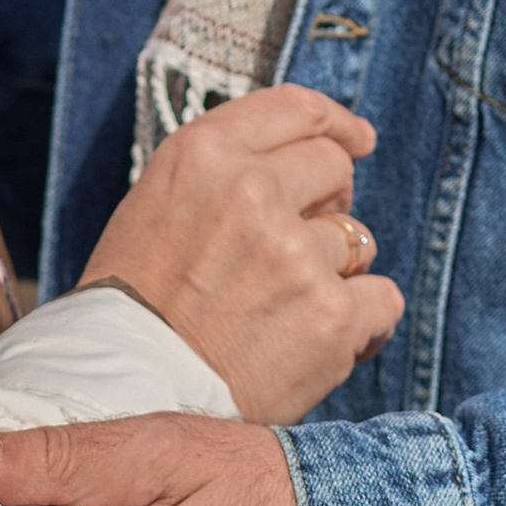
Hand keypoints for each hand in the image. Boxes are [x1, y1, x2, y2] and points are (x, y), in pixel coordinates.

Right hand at [82, 84, 398, 423]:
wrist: (122, 395)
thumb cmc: (134, 306)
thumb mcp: (158, 206)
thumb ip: (222, 175)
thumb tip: (299, 163)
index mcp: (203, 155)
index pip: (295, 109)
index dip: (336, 123)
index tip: (357, 139)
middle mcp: (251, 191)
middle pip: (334, 168)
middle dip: (330, 202)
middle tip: (303, 246)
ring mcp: (294, 253)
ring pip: (357, 240)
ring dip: (334, 272)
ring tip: (286, 313)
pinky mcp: (330, 315)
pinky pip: (384, 299)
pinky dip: (365, 323)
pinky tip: (327, 342)